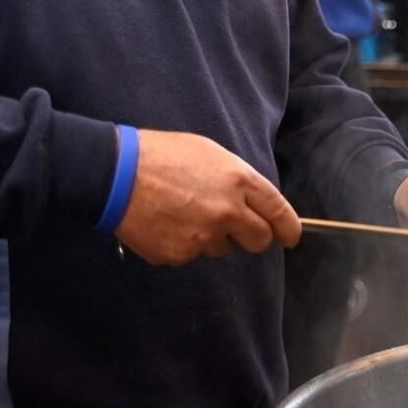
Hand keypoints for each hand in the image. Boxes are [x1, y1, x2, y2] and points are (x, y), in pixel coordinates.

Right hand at [116, 130, 300, 265]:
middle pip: (258, 240)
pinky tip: (166, 221)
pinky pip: (191, 254)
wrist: (117, 174)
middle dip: (253, 236)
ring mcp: (203, 237)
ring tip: (183, 211)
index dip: (289, 228)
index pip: (279, 213)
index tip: (290, 236)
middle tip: (236, 226)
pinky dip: (183, 242)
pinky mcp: (179, 254)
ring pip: (221, 247)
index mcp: (239, 181)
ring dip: (212, 236)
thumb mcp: (210, 153)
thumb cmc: (162, 155)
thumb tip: (254, 202)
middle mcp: (227, 213)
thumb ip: (238, 180)